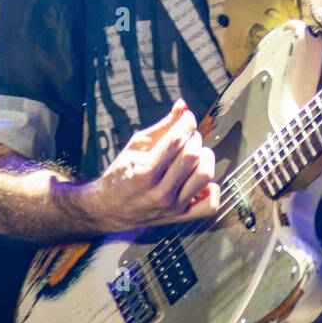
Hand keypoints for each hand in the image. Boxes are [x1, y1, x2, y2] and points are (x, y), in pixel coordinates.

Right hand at [88, 99, 220, 231]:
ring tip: (195, 156)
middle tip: (188, 137)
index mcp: (145, 171)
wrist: (109, 209)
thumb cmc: (122, 174)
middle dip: (195, 138)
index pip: (178, 139)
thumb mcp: (136, 146)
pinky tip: (200, 180)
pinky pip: (210, 206)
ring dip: (205, 159)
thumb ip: (162, 126)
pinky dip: (212, 190)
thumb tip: (183, 105)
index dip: (187, 122)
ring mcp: (173, 206)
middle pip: (193, 156)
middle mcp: (161, 191)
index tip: (187, 118)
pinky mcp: (181, 216)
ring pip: (205, 176)